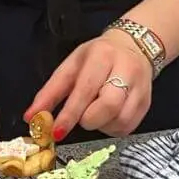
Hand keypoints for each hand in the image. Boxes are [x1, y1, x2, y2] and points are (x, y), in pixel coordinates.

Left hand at [25, 30, 152, 138]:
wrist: (133, 47)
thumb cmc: (96, 57)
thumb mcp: (71, 66)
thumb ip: (51, 92)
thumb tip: (31, 117)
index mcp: (101, 56)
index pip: (85, 89)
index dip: (70, 114)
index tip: (56, 132)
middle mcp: (125, 70)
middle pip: (107, 106)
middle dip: (87, 120)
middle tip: (80, 117)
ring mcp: (140, 88)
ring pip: (119, 120)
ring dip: (100, 125)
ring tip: (94, 112)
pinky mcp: (146, 103)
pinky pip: (127, 127)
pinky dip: (112, 128)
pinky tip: (106, 117)